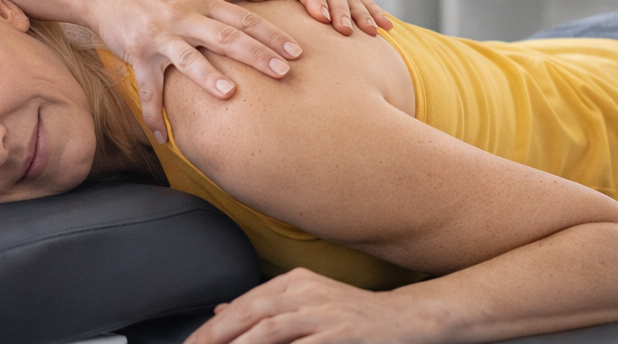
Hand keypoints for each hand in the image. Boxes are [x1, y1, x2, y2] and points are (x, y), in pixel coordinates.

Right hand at [90, 0, 300, 138]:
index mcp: (202, 0)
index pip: (244, 19)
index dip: (271, 34)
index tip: (297, 51)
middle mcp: (184, 17)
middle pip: (225, 37)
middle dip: (255, 55)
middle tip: (283, 72)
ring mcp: (160, 37)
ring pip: (187, 59)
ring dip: (207, 78)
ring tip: (230, 94)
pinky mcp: (137, 57)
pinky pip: (147, 90)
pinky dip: (154, 115)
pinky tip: (164, 138)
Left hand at [186, 268, 423, 343]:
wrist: (404, 320)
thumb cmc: (352, 316)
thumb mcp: (307, 302)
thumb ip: (267, 307)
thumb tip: (219, 312)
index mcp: (294, 282)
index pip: (244, 303)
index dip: (214, 326)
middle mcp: (306, 291)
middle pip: (250, 314)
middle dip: (216, 336)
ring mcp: (324, 313)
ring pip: (269, 331)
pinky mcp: (341, 334)